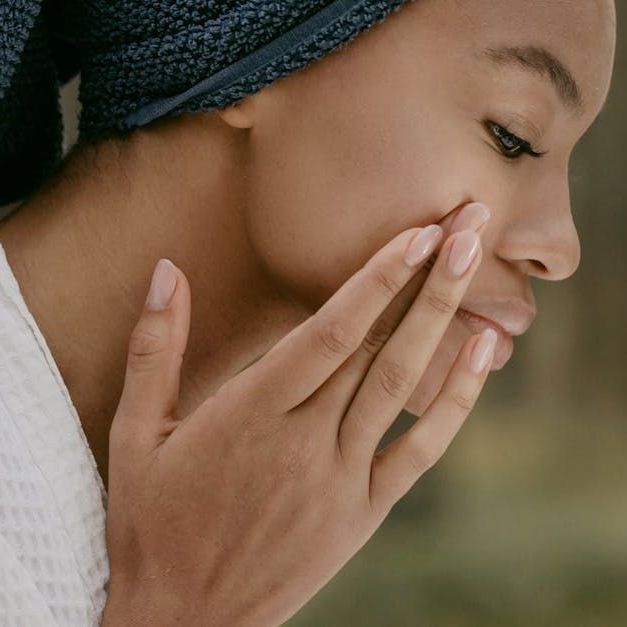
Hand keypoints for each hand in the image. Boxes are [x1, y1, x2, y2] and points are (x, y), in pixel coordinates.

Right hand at [101, 202, 494, 625]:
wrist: (185, 621)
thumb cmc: (153, 521)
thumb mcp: (136, 432)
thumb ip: (155, 348)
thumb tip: (165, 271)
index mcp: (250, 414)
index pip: (330, 332)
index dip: (378, 278)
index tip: (417, 232)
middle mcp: (305, 440)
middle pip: (379, 347)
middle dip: (428, 279)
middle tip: (469, 222)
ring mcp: (341, 477)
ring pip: (404, 387)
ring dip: (444, 321)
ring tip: (477, 265)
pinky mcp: (362, 511)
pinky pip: (420, 450)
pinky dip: (456, 400)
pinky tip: (481, 353)